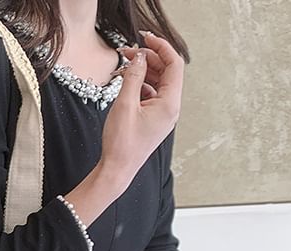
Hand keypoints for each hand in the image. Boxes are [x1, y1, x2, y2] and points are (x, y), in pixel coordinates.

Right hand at [100, 30, 183, 182]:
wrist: (116, 171)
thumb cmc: (121, 145)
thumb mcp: (124, 105)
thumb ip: (133, 77)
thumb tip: (139, 58)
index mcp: (169, 104)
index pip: (174, 64)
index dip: (161, 47)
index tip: (146, 38)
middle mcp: (170, 109)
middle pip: (166, 72)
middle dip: (148, 59)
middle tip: (128, 53)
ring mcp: (162, 115)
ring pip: (157, 83)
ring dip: (142, 72)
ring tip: (124, 68)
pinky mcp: (153, 120)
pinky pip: (150, 95)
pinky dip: (140, 86)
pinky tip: (126, 84)